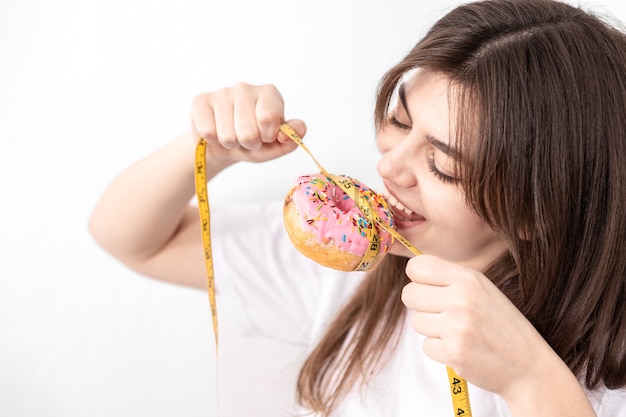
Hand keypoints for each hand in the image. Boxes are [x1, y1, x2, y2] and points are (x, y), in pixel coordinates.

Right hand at [190, 82, 304, 164]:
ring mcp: (222, 92)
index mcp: (269, 94)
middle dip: (248, 144)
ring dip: (231, 144)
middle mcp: (246, 88)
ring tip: (232, 137)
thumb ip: (292, 138)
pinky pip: (207, 132)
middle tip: (247, 140)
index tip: (266, 136)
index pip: (268, 118)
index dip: (267, 136)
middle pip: (248, 132)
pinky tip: (216, 133)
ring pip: (227, 135)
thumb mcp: (276, 145)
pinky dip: (213, 141)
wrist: (225, 146)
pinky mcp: (201, 101)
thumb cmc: (254, 142)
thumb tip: (294, 131)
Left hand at [401, 254, 557, 398]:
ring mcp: (457, 326)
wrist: (528, 366)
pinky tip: (460, 348)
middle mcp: (461, 299)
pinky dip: (439, 350)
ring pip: (416, 322)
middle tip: (441, 314)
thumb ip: (450, 279)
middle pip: (409, 294)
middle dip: (420, 306)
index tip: (427, 288)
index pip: (418, 267)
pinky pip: (425, 346)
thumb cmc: (501, 325)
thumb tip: (413, 271)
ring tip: (457, 333)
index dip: (417, 279)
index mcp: (468, 279)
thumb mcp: (483, 290)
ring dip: (432, 330)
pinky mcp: (453, 352)